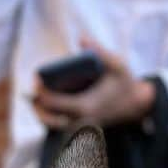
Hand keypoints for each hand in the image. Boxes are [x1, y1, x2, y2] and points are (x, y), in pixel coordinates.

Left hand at [31, 39, 155, 129]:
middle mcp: (80, 122)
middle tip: (31, 91)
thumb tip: (81, 38)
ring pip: (51, 125)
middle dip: (37, 105)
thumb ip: (100, 51)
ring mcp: (80, 128)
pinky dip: (49, 116)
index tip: (35, 80)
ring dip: (41, 113)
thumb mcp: (117, 64)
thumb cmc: (125, 83)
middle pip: (48, 119)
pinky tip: (44, 104)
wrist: (136, 107)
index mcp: (85, 108)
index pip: (55, 103)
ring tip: (34, 98)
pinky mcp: (80, 129)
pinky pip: (58, 125)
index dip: (42, 92)